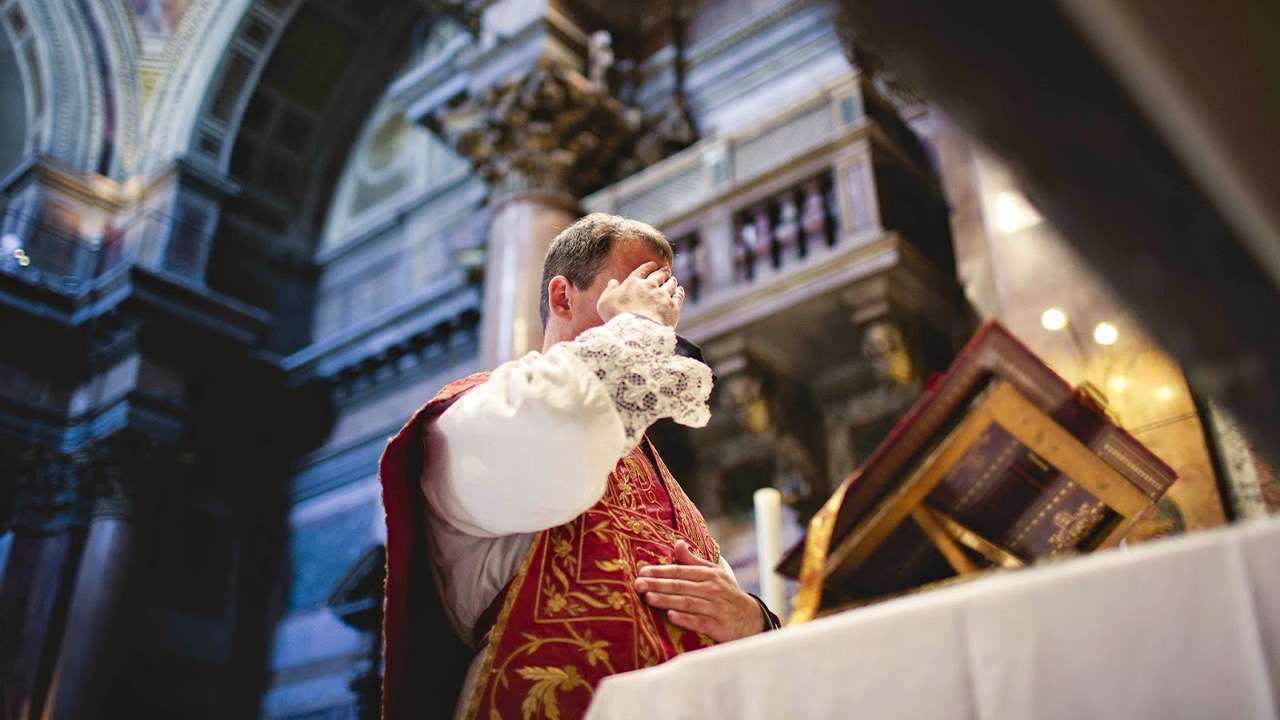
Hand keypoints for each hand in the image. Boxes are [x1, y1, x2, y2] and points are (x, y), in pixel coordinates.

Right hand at [597, 261, 685, 327]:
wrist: (636, 331)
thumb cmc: (617, 318)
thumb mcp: (604, 303)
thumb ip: (609, 290)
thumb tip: (613, 281)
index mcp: (633, 283)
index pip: (642, 271)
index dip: (648, 267)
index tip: (652, 264)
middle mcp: (650, 286)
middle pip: (659, 275)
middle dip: (662, 271)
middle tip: (665, 270)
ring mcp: (663, 296)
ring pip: (670, 284)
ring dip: (671, 280)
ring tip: (673, 279)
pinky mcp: (673, 307)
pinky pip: (678, 296)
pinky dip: (679, 292)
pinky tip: (680, 290)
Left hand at [633, 540, 764, 642]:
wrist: (751, 618)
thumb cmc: (726, 593)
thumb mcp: (714, 573)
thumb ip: (693, 561)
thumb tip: (677, 543)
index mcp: (708, 575)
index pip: (681, 571)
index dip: (661, 571)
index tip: (642, 571)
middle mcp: (711, 590)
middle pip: (681, 586)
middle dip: (658, 584)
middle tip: (638, 584)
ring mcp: (715, 608)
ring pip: (688, 603)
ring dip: (668, 600)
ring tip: (649, 598)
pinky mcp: (717, 626)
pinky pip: (699, 622)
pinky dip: (685, 619)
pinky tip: (671, 616)